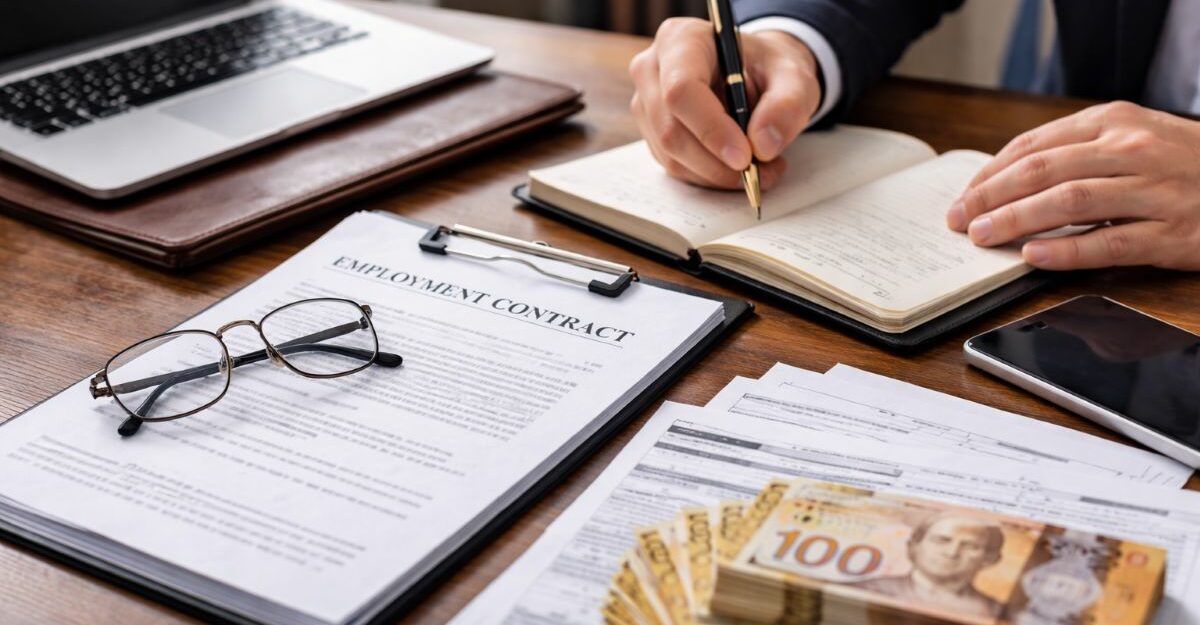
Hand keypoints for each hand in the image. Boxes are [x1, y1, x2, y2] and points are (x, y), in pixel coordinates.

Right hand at [629, 18, 821, 189]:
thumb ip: (787, 106)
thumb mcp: (795, 77)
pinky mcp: (652, 133)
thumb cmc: (769, 69)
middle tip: (760, 172)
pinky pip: (675, 167)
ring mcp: (646, 104)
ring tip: (760, 169)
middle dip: (718, 163)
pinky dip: (710, 177)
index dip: (711, 129)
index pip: (681, 90)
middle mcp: (653, 70)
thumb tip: (763, 146)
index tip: (745, 157)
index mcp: (682, 39)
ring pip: (672, 156)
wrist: (755, 76)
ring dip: (717, 174)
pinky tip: (737, 167)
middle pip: (672, 130)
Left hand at [949, 101, 1199, 269]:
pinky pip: (1109, 242)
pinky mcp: (1173, 233)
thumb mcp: (1133, 140)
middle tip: (959, 220)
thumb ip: (1078, 153)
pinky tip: (1034, 256)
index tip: (964, 196)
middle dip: (991, 197)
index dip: (991, 173)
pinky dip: (1066, 250)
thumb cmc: (1183, 165)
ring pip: (1069, 201)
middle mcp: (1133, 150)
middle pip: (1043, 171)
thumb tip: (1009, 181)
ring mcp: (1154, 191)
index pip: (1035, 145)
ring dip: (1017, 220)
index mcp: (1115, 122)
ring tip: (983, 237)